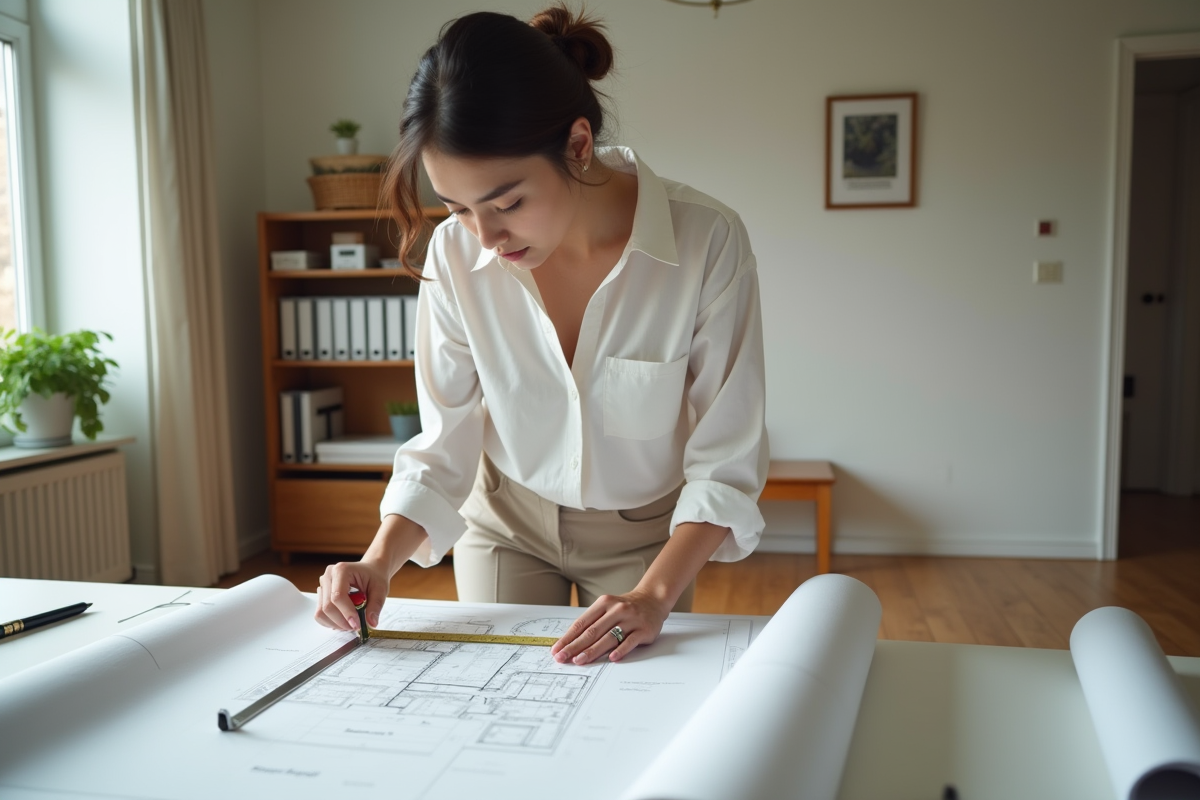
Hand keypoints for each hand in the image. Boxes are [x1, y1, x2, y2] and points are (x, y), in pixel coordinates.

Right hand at [315, 558, 388, 632]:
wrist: (370, 570)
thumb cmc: (374, 577)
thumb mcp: (380, 589)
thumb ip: (376, 605)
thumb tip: (371, 623)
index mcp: (341, 570)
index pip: (338, 596)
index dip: (347, 613)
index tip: (357, 624)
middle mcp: (328, 576)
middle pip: (327, 606)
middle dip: (342, 621)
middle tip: (356, 626)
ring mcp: (322, 585)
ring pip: (321, 612)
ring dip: (336, 623)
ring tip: (351, 623)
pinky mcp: (321, 595)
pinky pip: (320, 614)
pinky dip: (331, 622)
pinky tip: (344, 620)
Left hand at [550, 589, 670, 664]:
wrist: (653, 599)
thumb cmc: (626, 607)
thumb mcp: (607, 608)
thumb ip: (592, 622)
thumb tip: (571, 642)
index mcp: (604, 603)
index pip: (582, 623)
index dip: (568, 637)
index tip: (557, 649)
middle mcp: (617, 609)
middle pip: (592, 631)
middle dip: (575, 646)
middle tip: (563, 658)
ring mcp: (631, 619)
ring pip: (609, 637)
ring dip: (592, 650)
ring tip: (580, 660)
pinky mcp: (644, 629)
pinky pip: (630, 641)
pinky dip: (621, 650)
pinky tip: (612, 658)